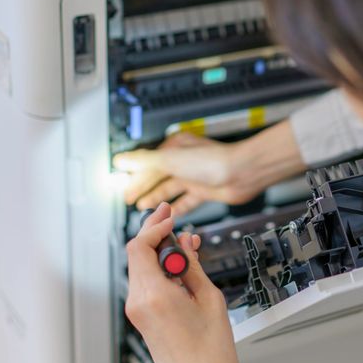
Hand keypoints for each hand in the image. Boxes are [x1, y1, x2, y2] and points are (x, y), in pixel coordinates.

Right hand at [113, 133, 265, 215]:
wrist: (241, 174)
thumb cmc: (212, 161)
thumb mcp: (170, 159)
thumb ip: (144, 161)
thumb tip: (122, 159)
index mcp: (174, 148)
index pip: (148, 163)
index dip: (134, 175)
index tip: (121, 184)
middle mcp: (184, 161)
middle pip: (157, 177)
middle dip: (142, 188)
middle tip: (128, 198)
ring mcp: (194, 176)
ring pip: (170, 189)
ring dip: (156, 198)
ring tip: (142, 206)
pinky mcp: (204, 191)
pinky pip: (186, 201)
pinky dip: (175, 208)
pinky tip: (167, 214)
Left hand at [125, 202, 250, 362]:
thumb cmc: (211, 349)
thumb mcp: (209, 298)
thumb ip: (192, 266)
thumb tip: (183, 245)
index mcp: (154, 295)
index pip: (141, 247)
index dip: (155, 227)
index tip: (171, 218)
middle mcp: (138, 303)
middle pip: (137, 254)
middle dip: (154, 234)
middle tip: (172, 217)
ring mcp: (137, 312)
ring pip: (141, 268)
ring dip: (159, 253)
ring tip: (185, 244)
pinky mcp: (142, 319)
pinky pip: (145, 284)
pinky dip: (159, 270)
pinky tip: (179, 266)